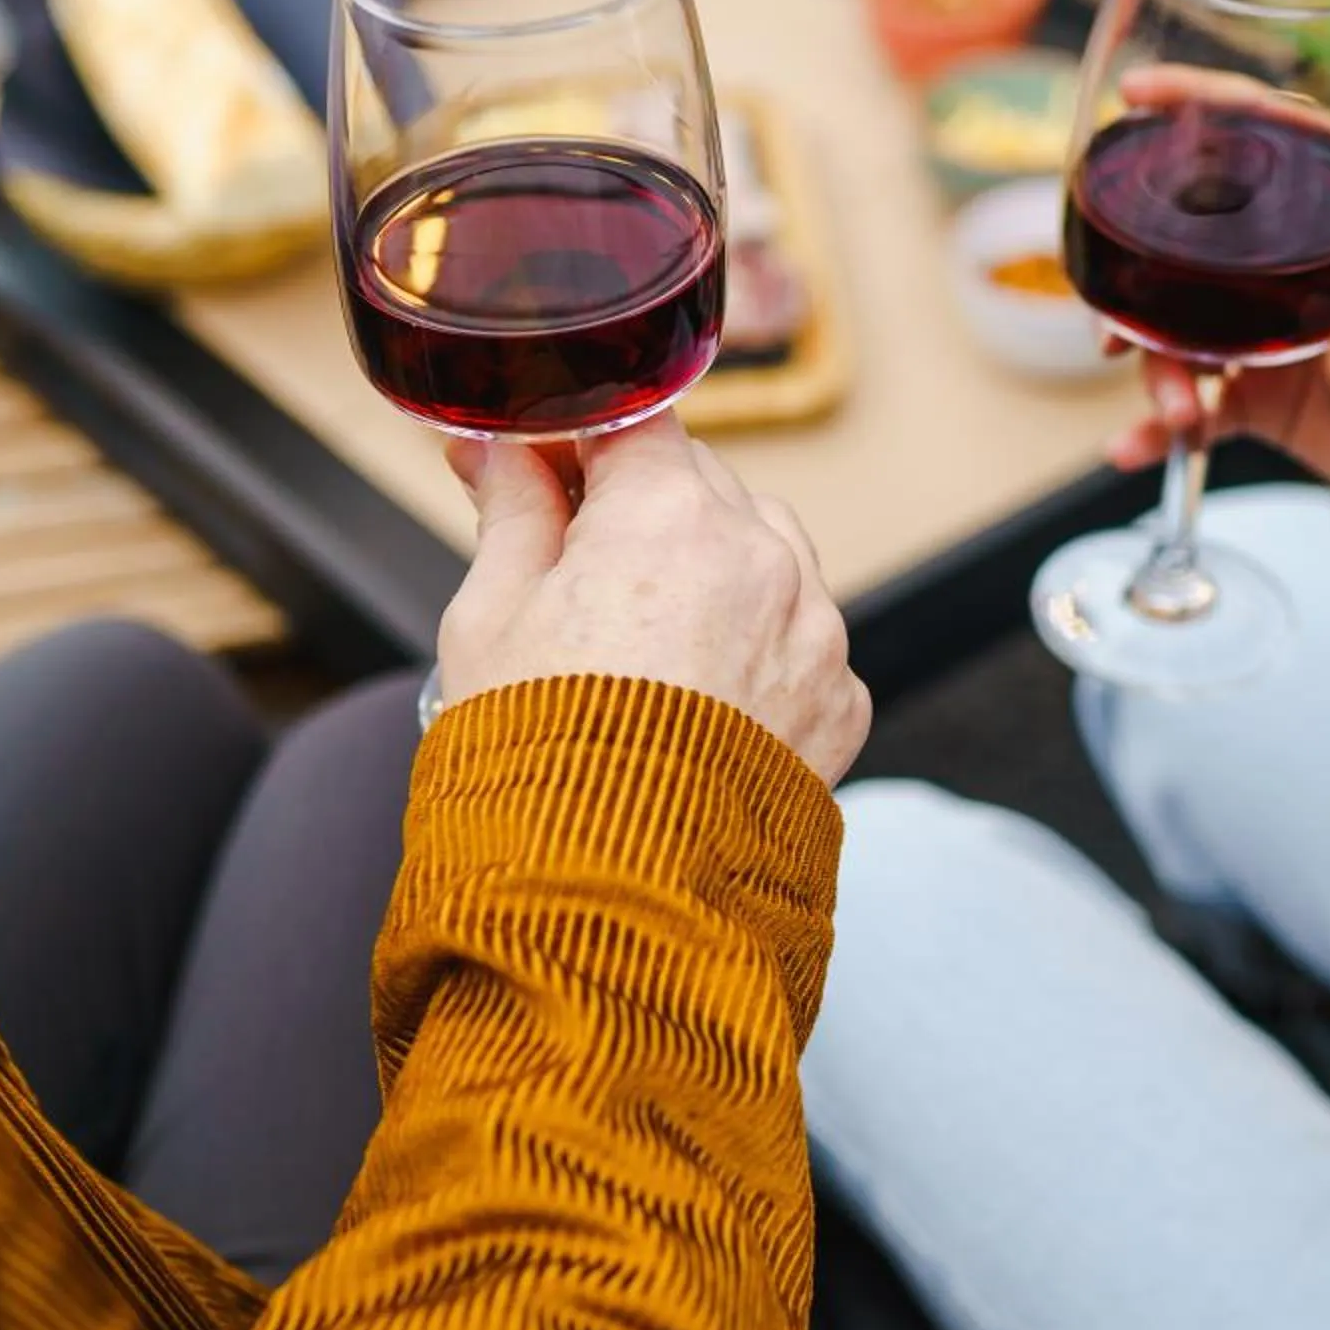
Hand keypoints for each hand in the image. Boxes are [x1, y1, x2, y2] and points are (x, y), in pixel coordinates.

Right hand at [437, 413, 871, 783]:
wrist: (607, 907)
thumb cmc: (533, 765)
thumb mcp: (489, 619)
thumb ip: (512, 514)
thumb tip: (502, 453)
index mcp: (668, 516)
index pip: (635, 422)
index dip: (583, 440)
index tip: (545, 467)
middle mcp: (762, 558)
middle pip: (701, 484)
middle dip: (642, 507)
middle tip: (575, 567)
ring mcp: (814, 631)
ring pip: (765, 552)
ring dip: (712, 568)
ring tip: (643, 642)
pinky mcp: (840, 701)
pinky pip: (800, 638)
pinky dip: (756, 648)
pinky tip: (696, 697)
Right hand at [1103, 69, 1329, 517]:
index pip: (1263, 137)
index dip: (1198, 106)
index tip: (1138, 97)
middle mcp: (1290, 266)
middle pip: (1189, 244)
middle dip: (1137, 281)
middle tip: (1114, 329)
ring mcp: (1265, 333)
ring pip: (1178, 334)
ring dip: (1158, 373)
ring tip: (1176, 411)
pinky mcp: (1259, 396)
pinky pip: (1194, 407)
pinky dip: (1160, 430)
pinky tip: (1136, 450)